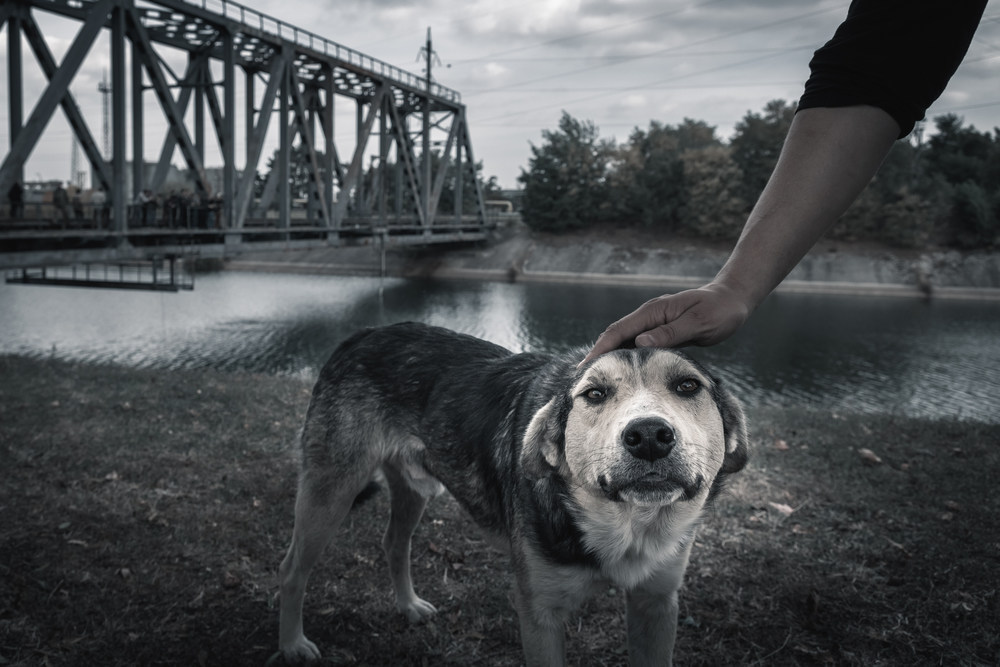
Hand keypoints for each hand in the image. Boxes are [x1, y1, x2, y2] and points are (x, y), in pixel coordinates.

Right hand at [581, 283, 750, 363]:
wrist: (733, 299)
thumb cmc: (719, 311)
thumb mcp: (698, 323)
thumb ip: (670, 333)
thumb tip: (640, 343)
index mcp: (653, 312)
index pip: (618, 331)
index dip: (600, 349)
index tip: (586, 367)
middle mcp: (649, 316)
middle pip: (615, 336)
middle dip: (598, 355)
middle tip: (583, 378)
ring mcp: (654, 324)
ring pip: (625, 342)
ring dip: (611, 358)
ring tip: (598, 378)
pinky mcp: (661, 332)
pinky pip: (638, 346)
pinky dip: (627, 358)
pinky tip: (623, 372)